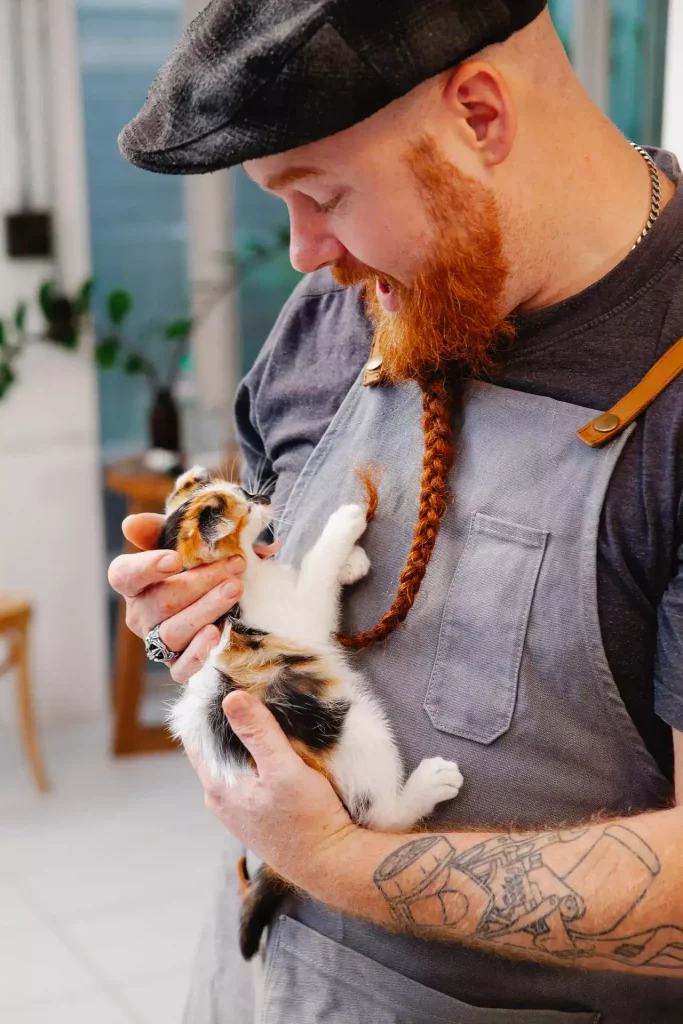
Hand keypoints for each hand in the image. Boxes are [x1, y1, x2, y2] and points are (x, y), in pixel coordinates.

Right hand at [108, 513, 278, 683]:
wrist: (224, 599)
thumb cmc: (199, 566)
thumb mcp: (189, 541)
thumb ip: (175, 527)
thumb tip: (132, 524)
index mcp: (135, 582)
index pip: (124, 575)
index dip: (146, 567)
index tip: (175, 558)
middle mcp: (140, 614)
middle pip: (161, 602)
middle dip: (200, 582)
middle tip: (234, 565)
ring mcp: (157, 642)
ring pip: (173, 632)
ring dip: (206, 610)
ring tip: (234, 590)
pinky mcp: (176, 665)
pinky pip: (180, 668)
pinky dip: (198, 654)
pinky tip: (216, 634)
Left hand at [192, 690, 356, 889]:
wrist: (332, 865)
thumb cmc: (309, 821)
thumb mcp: (285, 770)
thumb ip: (258, 734)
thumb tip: (230, 697)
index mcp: (219, 786)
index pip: (195, 736)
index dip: (203, 707)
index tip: (217, 679)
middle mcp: (221, 798)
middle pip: (213, 747)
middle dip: (224, 718)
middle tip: (244, 684)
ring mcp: (238, 809)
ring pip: (231, 761)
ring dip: (241, 737)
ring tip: (260, 706)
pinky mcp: (256, 813)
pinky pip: (246, 775)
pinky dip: (253, 755)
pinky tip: (273, 743)